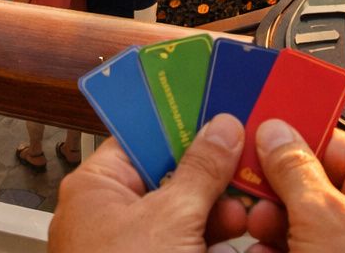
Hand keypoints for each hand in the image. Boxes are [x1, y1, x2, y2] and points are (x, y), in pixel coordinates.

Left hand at [49, 114, 248, 252]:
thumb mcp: (171, 218)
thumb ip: (201, 171)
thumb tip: (221, 131)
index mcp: (96, 187)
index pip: (141, 135)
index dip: (182, 120)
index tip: (218, 107)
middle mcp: (108, 214)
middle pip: (167, 174)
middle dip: (210, 172)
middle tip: (246, 159)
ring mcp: (129, 247)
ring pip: (181, 213)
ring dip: (219, 210)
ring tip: (248, 208)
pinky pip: (184, 243)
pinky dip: (211, 240)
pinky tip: (240, 236)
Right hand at [243, 122, 344, 252]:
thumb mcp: (325, 219)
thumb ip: (294, 170)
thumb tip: (275, 132)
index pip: (331, 141)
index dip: (289, 138)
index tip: (251, 136)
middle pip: (311, 184)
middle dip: (274, 193)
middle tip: (248, 196)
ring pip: (301, 223)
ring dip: (271, 228)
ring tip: (256, 236)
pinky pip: (304, 252)